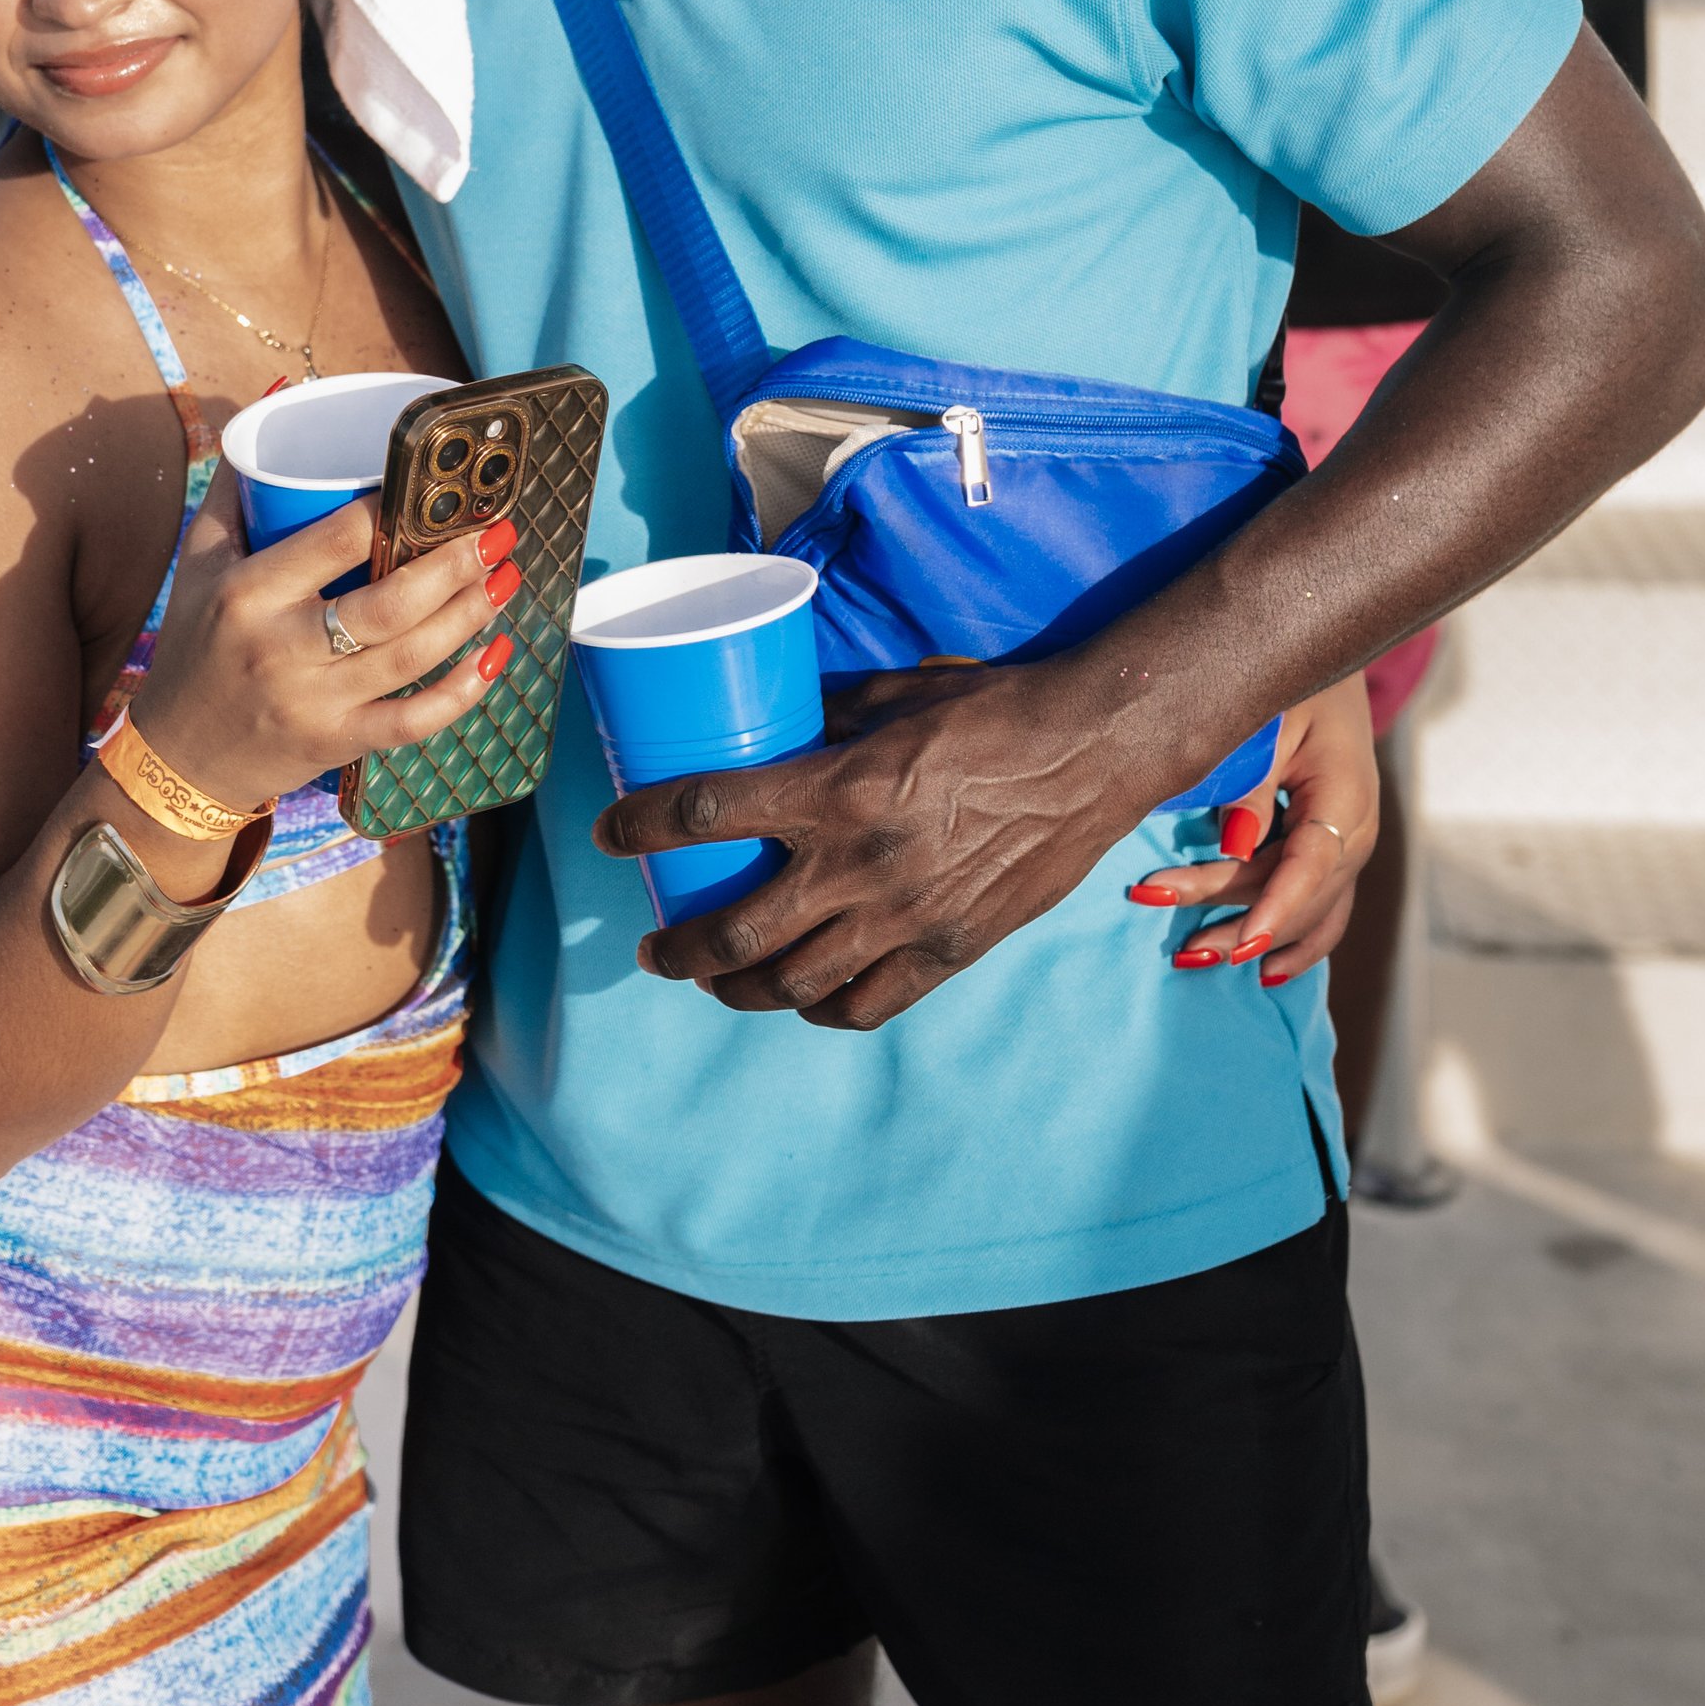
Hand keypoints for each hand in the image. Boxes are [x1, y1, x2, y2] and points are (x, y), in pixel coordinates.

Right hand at [129, 482, 518, 815]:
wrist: (179, 756)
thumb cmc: (196, 644)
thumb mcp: (198, 560)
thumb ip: (238, 486)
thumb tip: (277, 403)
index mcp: (249, 592)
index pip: (334, 539)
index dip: (392, 510)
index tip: (433, 488)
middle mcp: (282, 648)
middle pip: (389, 603)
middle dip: (454, 565)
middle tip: (498, 532)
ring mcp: (314, 701)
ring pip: (411, 657)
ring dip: (469, 615)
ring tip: (506, 576)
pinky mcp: (337, 743)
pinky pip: (413, 721)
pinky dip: (463, 692)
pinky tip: (496, 655)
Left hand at [601, 652, 1200, 1030]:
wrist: (1093, 752)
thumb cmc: (997, 709)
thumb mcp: (897, 695)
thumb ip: (829, 716)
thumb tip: (779, 720)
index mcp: (839, 791)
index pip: (709, 814)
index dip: (643, 825)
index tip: (611, 833)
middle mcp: (860, 865)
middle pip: (735, 931)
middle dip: (679, 948)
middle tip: (654, 947)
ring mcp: (905, 917)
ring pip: (792, 982)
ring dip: (737, 987)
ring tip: (715, 978)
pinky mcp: (949, 949)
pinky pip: (866, 1005)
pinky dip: (822, 1010)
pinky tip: (803, 1000)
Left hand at [1124, 677, 1377, 984]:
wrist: (1326, 657)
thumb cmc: (1296, 681)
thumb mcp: (1272, 720)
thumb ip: (1252, 783)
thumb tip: (1235, 845)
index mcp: (1345, 799)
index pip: (1310, 869)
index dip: (1274, 911)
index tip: (1238, 944)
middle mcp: (1355, 833)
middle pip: (1295, 895)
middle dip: (1231, 918)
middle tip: (1165, 927)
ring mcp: (1348, 845)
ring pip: (1306, 911)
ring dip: (1251, 937)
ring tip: (1192, 959)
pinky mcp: (1333, 848)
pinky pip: (1322, 909)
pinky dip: (1295, 940)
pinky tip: (1265, 969)